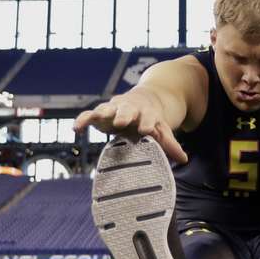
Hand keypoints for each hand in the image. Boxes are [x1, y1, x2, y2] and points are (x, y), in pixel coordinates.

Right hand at [73, 95, 187, 163]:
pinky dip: (83, 120)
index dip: (147, 123)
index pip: (148, 118)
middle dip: (124, 115)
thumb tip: (183, 159)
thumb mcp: (160, 129)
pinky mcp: (100, 112)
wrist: (143, 98)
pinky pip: (90, 114)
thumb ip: (169, 143)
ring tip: (97, 118)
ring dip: (103, 113)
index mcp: (146, 113)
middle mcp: (130, 108)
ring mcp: (114, 108)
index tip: (146, 131)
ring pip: (108, 108)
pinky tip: (76, 129)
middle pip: (127, 110)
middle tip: (121, 122)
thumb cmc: (151, 118)